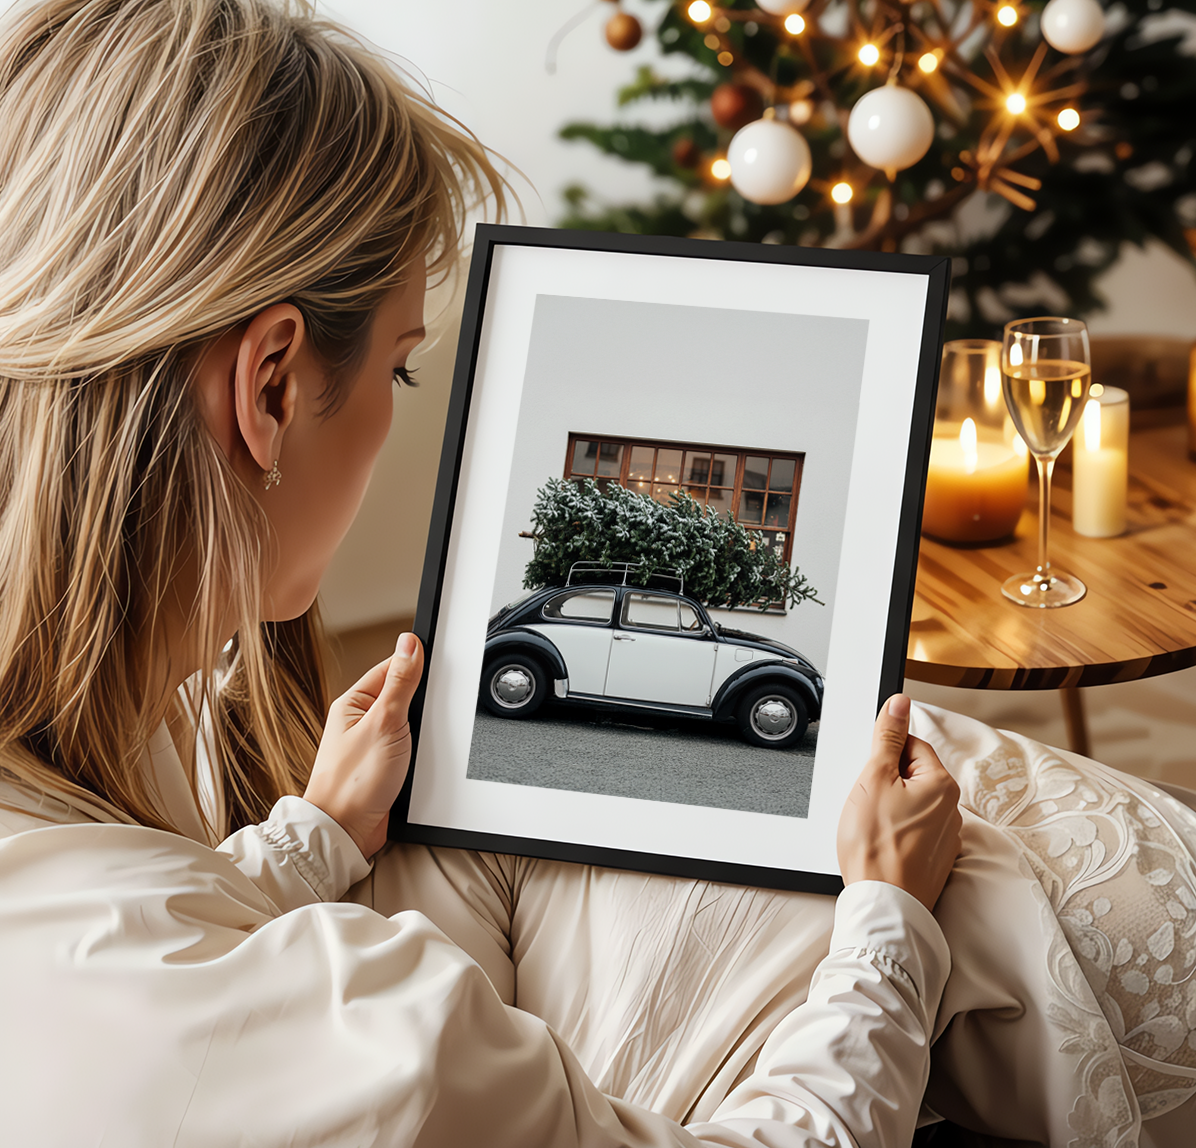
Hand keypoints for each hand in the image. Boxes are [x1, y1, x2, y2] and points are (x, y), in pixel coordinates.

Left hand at [303, 632, 423, 859]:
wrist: (345, 832)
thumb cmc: (352, 782)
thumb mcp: (384, 723)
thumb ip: (400, 682)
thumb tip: (409, 643)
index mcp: (354, 702)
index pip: (392, 668)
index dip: (417, 666)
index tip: (439, 666)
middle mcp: (361, 721)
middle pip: (405, 696)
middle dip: (423, 705)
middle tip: (427, 717)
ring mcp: (374, 745)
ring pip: (411, 726)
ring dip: (423, 734)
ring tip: (420, 745)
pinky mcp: (385, 767)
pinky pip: (411, 750)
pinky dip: (421, 754)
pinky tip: (422, 760)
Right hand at [836, 694, 961, 911]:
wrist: (883, 903)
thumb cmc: (877, 846)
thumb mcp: (874, 778)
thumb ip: (888, 737)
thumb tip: (900, 703)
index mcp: (943, 784)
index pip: (911, 747)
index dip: (883, 757)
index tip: (870, 774)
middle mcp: (952, 810)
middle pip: (912, 777)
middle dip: (886, 785)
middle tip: (867, 804)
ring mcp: (945, 838)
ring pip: (910, 806)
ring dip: (890, 810)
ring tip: (871, 829)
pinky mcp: (935, 861)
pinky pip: (912, 833)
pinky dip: (895, 835)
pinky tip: (880, 846)